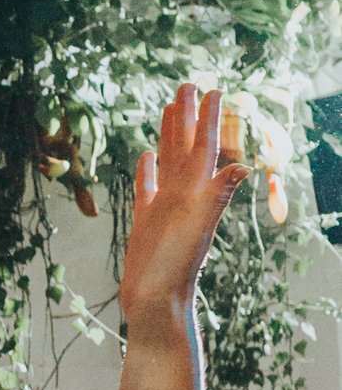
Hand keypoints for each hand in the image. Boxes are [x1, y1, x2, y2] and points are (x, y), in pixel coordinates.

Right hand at [118, 85, 270, 336]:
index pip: (205, 148)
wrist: (156, 304)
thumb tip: (243, 165)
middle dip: (188, 117)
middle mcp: (183, 195)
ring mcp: (164, 207)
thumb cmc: (175, 270)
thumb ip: (217, 196)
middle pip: (186, 147)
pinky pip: (147, 188)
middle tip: (188, 84)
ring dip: (169, 136)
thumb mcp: (197, 229)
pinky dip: (147, 171)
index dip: (209, 120)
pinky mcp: (146, 221)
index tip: (212, 90)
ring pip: (168, 162)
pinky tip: (145, 156)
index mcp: (197, 193)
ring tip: (169, 108)